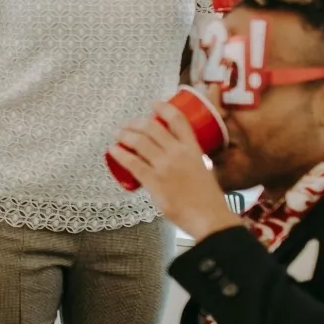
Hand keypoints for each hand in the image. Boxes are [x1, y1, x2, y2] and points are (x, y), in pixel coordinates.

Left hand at [107, 101, 240, 241]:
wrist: (210, 218)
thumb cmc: (209, 198)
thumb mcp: (204, 170)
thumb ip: (191, 161)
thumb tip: (179, 158)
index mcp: (193, 149)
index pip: (178, 120)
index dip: (163, 108)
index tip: (153, 104)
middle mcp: (178, 153)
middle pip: (152, 127)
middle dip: (136, 122)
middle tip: (127, 125)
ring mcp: (165, 166)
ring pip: (139, 142)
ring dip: (125, 135)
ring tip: (117, 134)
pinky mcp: (154, 181)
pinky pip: (132, 163)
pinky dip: (120, 154)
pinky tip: (113, 150)